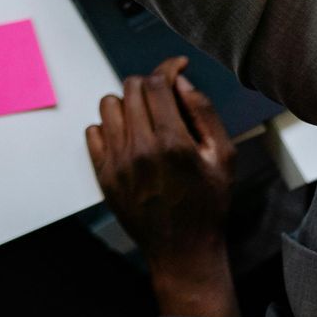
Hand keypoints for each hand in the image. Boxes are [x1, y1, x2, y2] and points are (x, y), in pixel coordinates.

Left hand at [86, 57, 239, 316]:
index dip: (167, 67)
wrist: (183, 250)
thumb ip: (204, 114)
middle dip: (150, 85)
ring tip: (146, 119)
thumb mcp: (223, 158)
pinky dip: (110, 127)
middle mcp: (139, 148)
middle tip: (164, 97)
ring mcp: (117, 161)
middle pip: (131, 88)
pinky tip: (129, 138)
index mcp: (172, 142)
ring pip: (109, 105)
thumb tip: (181, 83)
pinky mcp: (103, 173)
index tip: (176, 66)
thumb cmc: (208, 204)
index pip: (156, 83)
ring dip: (127, 104)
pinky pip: (94, 131)